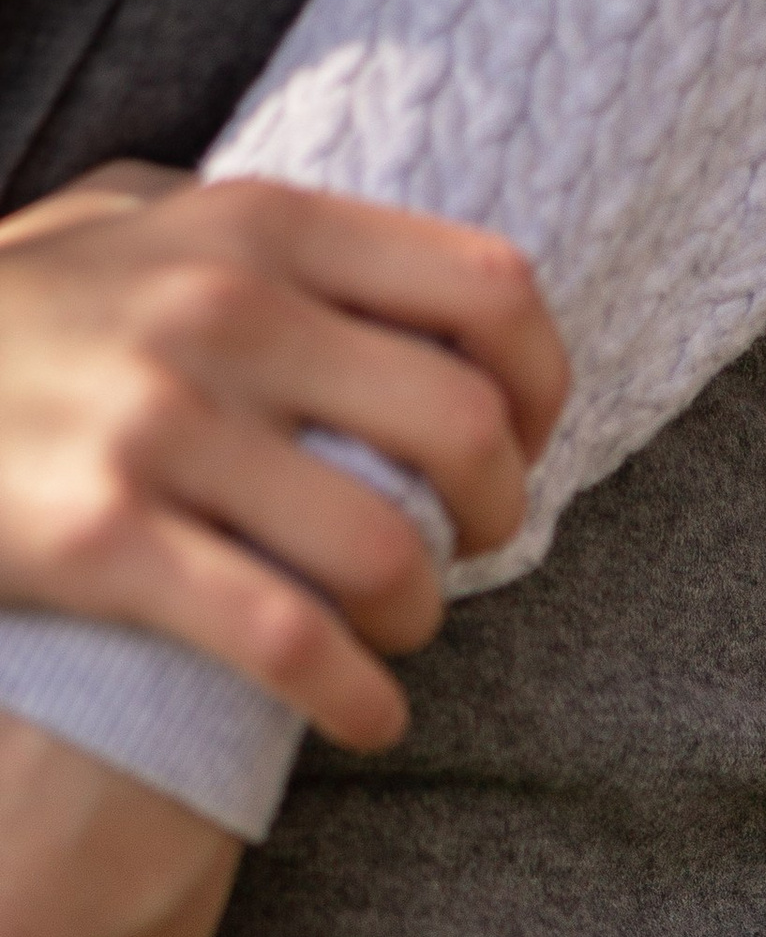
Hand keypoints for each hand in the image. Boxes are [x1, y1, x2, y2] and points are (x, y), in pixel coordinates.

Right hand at [0, 166, 567, 750]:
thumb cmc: (8, 318)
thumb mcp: (115, 221)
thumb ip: (237, 226)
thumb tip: (373, 260)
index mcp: (255, 227)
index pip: (488, 290)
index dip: (542, 386)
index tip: (519, 444)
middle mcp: (223, 313)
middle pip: (466, 430)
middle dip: (494, 517)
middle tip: (461, 553)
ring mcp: (161, 426)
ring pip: (389, 550)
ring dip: (419, 618)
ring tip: (391, 633)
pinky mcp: (107, 539)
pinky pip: (288, 639)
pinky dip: (356, 698)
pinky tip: (364, 715)